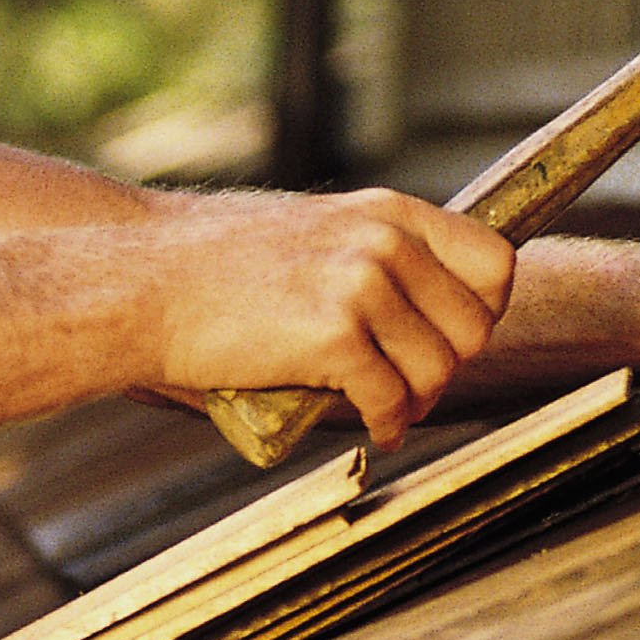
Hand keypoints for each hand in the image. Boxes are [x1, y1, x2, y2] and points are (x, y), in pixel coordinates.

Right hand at [147, 190, 516, 448]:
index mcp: (387, 211)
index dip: (482, 310)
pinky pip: (392, 398)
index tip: (450, 336)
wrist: (145, 284)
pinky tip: (375, 428)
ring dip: (418, 400)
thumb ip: (371, 251)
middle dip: (447, 365)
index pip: (494, 260)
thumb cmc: (214, 265)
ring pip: (437, 369)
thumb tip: (423, 301)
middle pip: (474, 326)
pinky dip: (388, 424)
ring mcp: (361, 287)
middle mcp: (384, 242)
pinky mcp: (334, 337)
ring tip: (388, 409)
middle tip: (412, 385)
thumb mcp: (312, 231)